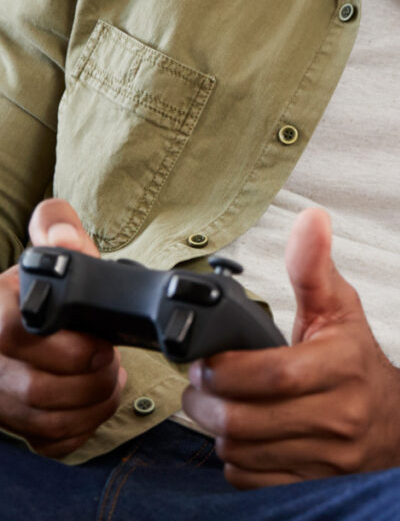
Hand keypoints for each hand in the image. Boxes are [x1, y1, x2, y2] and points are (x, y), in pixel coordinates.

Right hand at [0, 199, 124, 455]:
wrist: (26, 324)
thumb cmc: (43, 290)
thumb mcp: (52, 254)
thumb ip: (58, 230)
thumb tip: (62, 237)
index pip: (16, 334)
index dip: (68, 346)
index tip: (103, 344)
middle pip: (36, 388)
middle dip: (90, 380)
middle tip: (114, 363)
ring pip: (43, 420)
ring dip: (92, 405)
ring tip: (112, 380)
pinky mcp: (11, 424)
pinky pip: (47, 442)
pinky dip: (81, 429)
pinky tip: (95, 405)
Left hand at [182, 208, 399, 487]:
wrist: (398, 423)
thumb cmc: (358, 360)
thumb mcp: (340, 307)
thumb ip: (314, 265)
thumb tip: (311, 218)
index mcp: (343, 364)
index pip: (273, 375)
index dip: (226, 371)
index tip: (207, 359)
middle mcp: (340, 414)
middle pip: (246, 420)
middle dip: (206, 403)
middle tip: (197, 384)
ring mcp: (328, 456)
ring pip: (242, 453)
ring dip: (216, 431)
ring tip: (214, 406)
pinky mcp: (315, 484)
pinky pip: (252, 481)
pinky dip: (235, 461)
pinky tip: (241, 436)